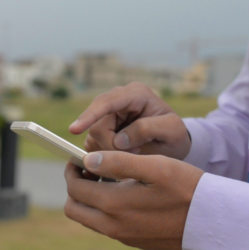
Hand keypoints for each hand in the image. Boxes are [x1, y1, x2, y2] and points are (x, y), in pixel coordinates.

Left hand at [64, 151, 203, 249]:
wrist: (214, 223)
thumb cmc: (188, 189)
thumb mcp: (156, 167)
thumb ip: (119, 162)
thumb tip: (88, 159)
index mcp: (114, 205)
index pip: (75, 189)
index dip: (71, 170)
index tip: (78, 158)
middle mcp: (113, 226)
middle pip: (75, 209)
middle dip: (75, 186)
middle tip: (88, 168)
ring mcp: (123, 236)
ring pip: (89, 219)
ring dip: (89, 198)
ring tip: (107, 177)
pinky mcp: (134, 241)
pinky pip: (106, 226)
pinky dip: (104, 209)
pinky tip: (123, 192)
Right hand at [69, 82, 190, 159]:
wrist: (172, 143)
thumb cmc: (175, 134)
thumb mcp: (172, 130)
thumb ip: (148, 129)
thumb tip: (120, 140)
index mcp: (135, 93)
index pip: (106, 102)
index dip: (89, 115)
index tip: (74, 130)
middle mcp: (117, 100)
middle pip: (97, 126)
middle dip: (112, 146)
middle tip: (136, 153)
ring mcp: (107, 115)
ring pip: (93, 138)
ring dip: (111, 152)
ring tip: (134, 152)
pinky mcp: (102, 130)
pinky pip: (93, 146)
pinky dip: (107, 155)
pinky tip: (124, 155)